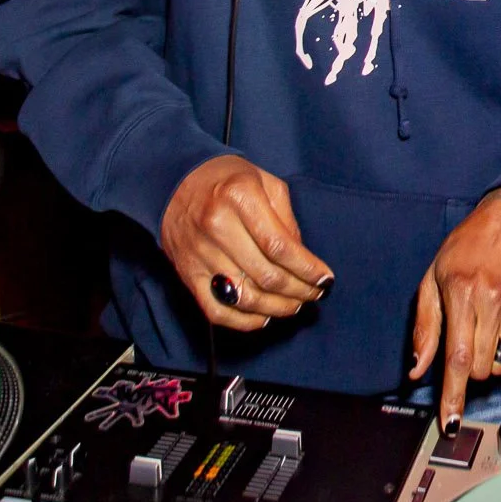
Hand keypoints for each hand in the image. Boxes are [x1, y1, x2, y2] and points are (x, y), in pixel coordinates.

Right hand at [159, 156, 331, 330]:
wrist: (174, 181)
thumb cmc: (226, 180)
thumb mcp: (265, 182)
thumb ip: (287, 219)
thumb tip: (302, 259)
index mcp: (240, 198)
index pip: (280, 247)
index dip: (307, 269)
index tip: (325, 279)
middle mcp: (217, 227)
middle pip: (266, 275)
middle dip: (299, 291)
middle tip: (315, 293)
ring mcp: (199, 254)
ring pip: (245, 297)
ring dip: (277, 308)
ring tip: (295, 305)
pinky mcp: (187, 274)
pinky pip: (217, 309)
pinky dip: (244, 321)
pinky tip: (264, 317)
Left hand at [408, 187, 500, 428]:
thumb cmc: (465, 248)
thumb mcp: (433, 279)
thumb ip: (426, 326)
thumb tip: (418, 368)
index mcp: (461, 292)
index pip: (456, 357)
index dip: (453, 394)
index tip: (450, 422)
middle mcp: (491, 299)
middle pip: (480, 366)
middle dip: (469, 369)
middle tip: (465, 342)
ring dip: (489, 361)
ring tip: (483, 330)